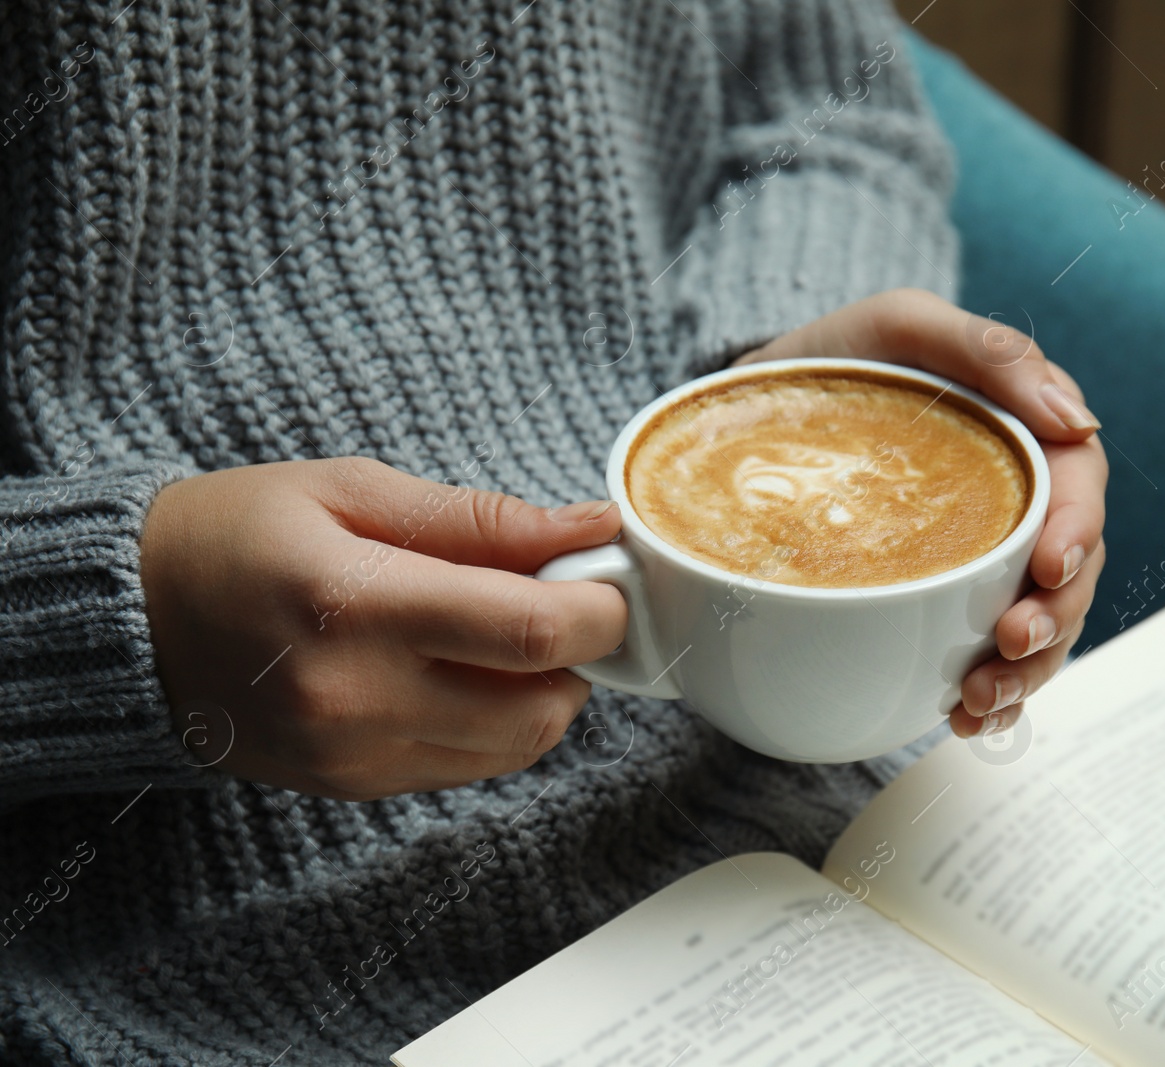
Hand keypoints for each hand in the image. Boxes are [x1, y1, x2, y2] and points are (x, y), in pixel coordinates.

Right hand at [139, 457, 625, 799]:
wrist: (127, 622)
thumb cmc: (233, 535)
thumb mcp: (350, 492)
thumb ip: (478, 520)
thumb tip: (585, 528)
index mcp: (355, 609)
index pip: (534, 632)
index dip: (602, 605)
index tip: (608, 573)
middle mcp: (359, 700)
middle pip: (544, 706)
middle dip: (584, 653)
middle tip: (564, 598)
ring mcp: (356, 756)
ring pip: (518, 748)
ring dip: (546, 689)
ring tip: (506, 631)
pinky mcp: (354, 787)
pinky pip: (470, 766)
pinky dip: (496, 719)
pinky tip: (463, 669)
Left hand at [736, 289, 1106, 739]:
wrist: (758, 411)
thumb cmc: (839, 358)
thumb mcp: (901, 325)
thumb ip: (988, 351)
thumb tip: (1077, 420)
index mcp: (1023, 433)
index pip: (1078, 485)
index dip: (1078, 532)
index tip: (1049, 568)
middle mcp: (1016, 500)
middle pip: (1070, 569)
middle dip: (1052, 619)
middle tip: (1008, 647)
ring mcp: (983, 556)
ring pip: (1038, 622)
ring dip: (1024, 672)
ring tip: (979, 701)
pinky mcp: (944, 599)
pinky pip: (986, 655)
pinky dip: (991, 697)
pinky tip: (967, 719)